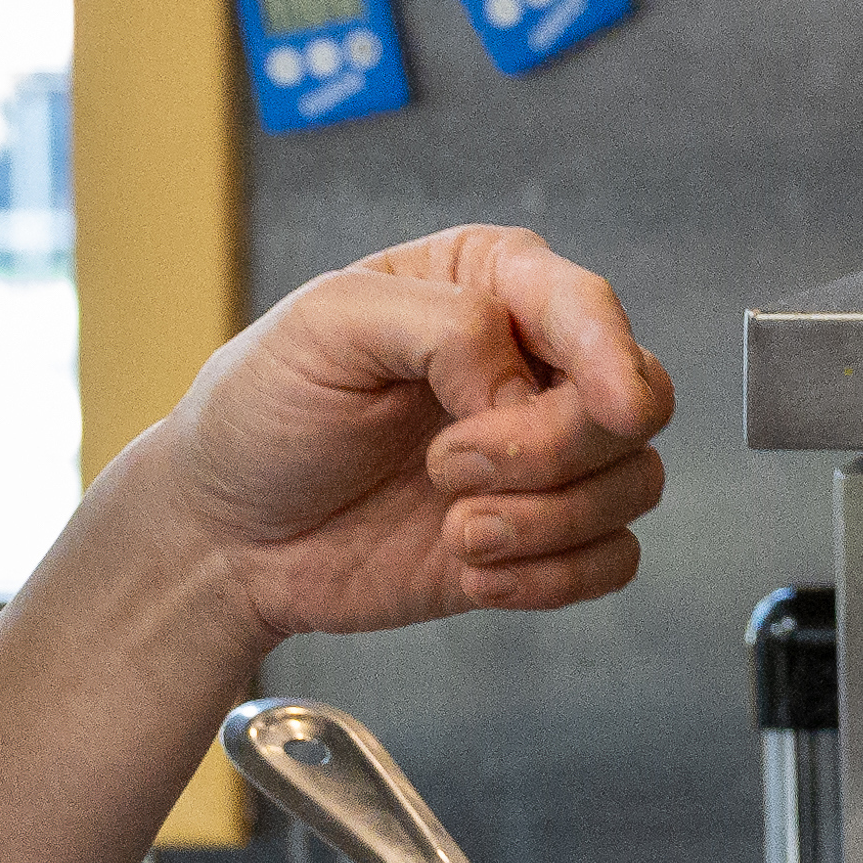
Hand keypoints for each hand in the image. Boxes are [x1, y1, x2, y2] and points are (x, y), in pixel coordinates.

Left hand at [137, 223, 677, 641]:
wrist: (227, 535)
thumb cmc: (263, 412)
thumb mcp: (324, 326)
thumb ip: (440, 325)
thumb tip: (520, 387)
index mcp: (488, 285)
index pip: (588, 307)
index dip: (612, 355)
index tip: (612, 406)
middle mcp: (532, 365)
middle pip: (636, 399)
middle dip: (552, 448)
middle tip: (448, 468)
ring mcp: (541, 457)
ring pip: (632, 483)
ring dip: (546, 520)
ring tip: (454, 528)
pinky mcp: (539, 538)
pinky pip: (613, 560)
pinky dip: (553, 577)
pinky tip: (473, 572)